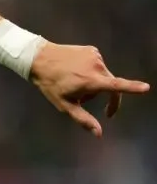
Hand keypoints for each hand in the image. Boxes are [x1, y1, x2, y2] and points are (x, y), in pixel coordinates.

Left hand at [30, 42, 148, 136]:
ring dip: (94, 82)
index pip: (116, 86)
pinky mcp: (92, 49)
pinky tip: (75, 71)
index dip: (132, 88)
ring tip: (74, 82)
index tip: (146, 88)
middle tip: (80, 100)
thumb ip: (83, 119)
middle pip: (110, 85)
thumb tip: (99, 134)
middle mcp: (97, 66)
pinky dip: (90, 71)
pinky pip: (96, 65)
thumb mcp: (64, 105)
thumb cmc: (50, 83)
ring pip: (103, 75)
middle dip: (101, 95)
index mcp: (92, 80)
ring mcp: (95, 55)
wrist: (38, 57)